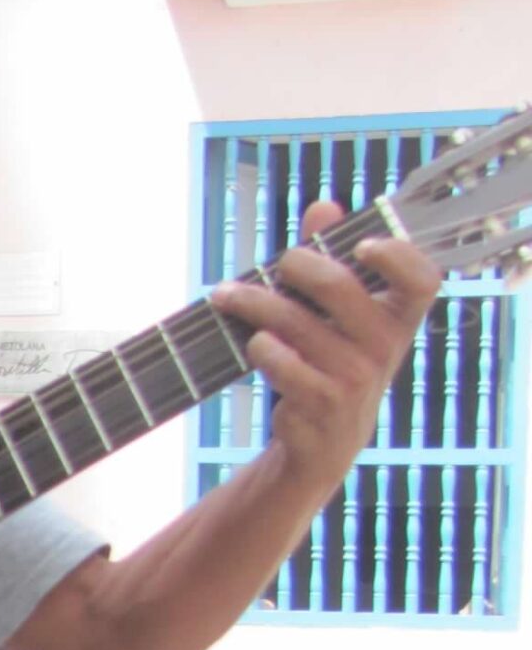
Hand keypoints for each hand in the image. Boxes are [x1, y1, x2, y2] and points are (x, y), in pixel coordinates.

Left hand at [210, 201, 439, 489]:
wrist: (321, 443)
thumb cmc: (329, 363)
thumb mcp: (338, 316)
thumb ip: (332, 259)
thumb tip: (323, 206)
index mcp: (398, 320)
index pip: (422, 281)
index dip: (399, 257)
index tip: (363, 244)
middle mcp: (383, 349)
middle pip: (339, 288)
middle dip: (298, 265)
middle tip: (275, 262)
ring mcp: (354, 381)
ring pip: (295, 323)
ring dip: (254, 303)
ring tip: (226, 295)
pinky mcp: (319, 406)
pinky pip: (281, 363)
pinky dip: (261, 348)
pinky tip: (251, 343)